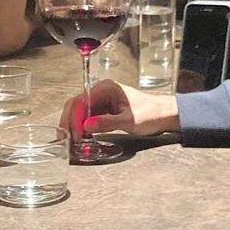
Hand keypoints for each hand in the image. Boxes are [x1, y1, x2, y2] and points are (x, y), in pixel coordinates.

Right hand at [59, 79, 179, 139]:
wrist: (164, 115)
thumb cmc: (151, 114)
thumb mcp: (130, 120)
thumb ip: (108, 123)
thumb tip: (87, 126)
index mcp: (106, 88)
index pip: (81, 101)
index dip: (74, 118)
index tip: (75, 135)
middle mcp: (101, 92)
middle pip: (76, 105)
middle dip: (69, 121)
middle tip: (65, 139)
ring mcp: (102, 101)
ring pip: (80, 112)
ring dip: (74, 126)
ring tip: (70, 141)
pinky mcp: (104, 111)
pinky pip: (88, 118)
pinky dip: (82, 128)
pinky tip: (81, 138)